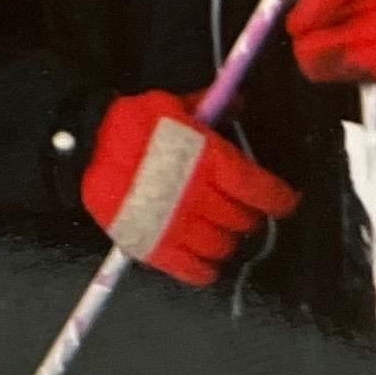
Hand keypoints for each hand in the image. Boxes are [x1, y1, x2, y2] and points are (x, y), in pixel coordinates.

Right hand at [80, 91, 299, 285]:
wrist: (88, 149)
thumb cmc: (134, 123)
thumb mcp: (174, 104)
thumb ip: (209, 108)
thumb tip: (239, 103)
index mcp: (210, 160)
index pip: (260, 189)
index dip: (280, 199)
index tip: (286, 202)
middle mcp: (199, 196)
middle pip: (243, 220)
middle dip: (250, 217)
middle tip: (245, 212)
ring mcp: (178, 226)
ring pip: (222, 246)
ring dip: (229, 241)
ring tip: (225, 232)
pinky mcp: (156, 248)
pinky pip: (194, 272)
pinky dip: (207, 270)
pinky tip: (207, 260)